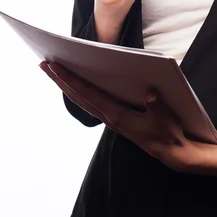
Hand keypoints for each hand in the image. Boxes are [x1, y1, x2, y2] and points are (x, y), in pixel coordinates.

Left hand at [39, 61, 205, 172]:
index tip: (55, 66)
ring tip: (54, 71)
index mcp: (117, 116)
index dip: (70, 79)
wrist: (173, 152)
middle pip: (78, 96)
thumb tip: (150, 94)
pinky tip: (78, 85)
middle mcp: (110, 117)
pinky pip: (92, 103)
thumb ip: (157, 108)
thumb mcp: (166, 120)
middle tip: (43, 64)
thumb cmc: (169, 134)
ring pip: (83, 100)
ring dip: (67, 85)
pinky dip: (80, 92)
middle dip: (60, 80)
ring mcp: (112, 119)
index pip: (88, 94)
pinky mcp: (117, 118)